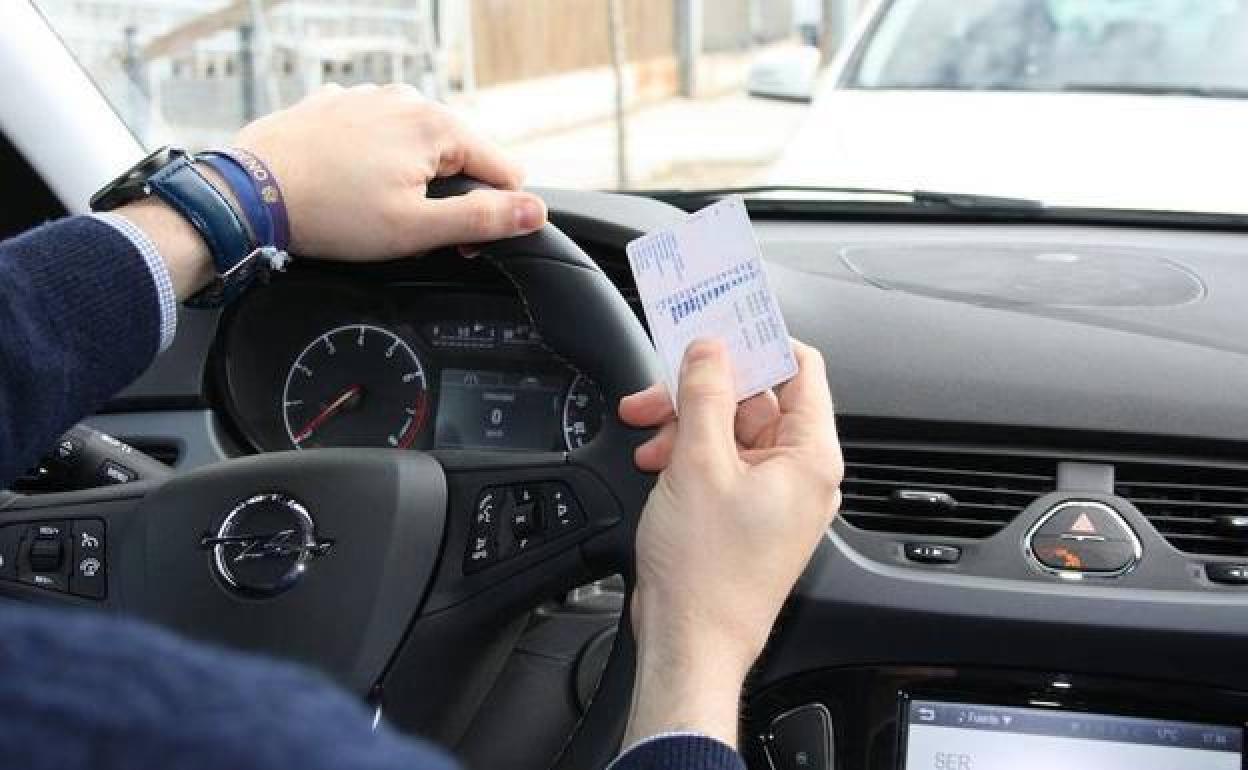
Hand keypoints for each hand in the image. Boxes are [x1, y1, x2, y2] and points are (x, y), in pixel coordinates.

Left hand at [119, 84, 546, 297]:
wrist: (247, 195)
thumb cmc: (330, 214)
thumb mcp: (416, 229)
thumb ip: (483, 219)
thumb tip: (535, 211)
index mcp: (437, 126)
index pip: (503, 170)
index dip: (491, 214)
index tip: (458, 241)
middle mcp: (407, 99)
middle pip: (460, 155)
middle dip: (448, 194)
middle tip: (410, 229)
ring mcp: (368, 97)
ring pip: (417, 144)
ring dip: (411, 176)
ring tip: (373, 208)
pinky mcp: (336, 106)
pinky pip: (376, 134)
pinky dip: (374, 159)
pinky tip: (349, 185)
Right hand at [617, 339, 842, 748]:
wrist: (690, 643)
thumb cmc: (706, 574)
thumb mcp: (699, 463)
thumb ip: (706, 394)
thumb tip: (710, 348)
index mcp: (809, 457)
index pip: (800, 369)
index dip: (759, 341)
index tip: (719, 325)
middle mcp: (799, 474)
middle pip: (756, 398)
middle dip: (703, 391)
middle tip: (659, 391)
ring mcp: (772, 496)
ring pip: (731, 429)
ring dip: (687, 423)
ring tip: (648, 434)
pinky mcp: (745, 513)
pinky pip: (721, 462)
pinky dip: (688, 454)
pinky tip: (655, 461)